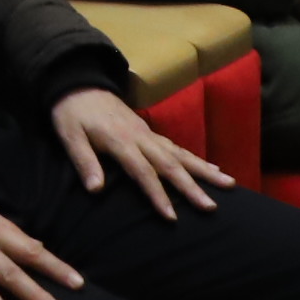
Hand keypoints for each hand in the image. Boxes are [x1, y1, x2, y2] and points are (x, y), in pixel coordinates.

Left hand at [47, 87, 231, 219]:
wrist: (77, 82)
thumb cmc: (70, 113)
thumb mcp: (69, 135)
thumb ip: (83, 161)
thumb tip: (95, 190)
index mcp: (120, 140)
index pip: (142, 172)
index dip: (157, 195)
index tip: (172, 217)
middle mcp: (140, 137)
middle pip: (170, 164)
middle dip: (192, 187)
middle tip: (211, 207)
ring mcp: (148, 134)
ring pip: (181, 154)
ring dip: (205, 171)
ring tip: (229, 185)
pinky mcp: (150, 132)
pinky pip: (178, 147)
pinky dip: (197, 159)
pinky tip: (214, 169)